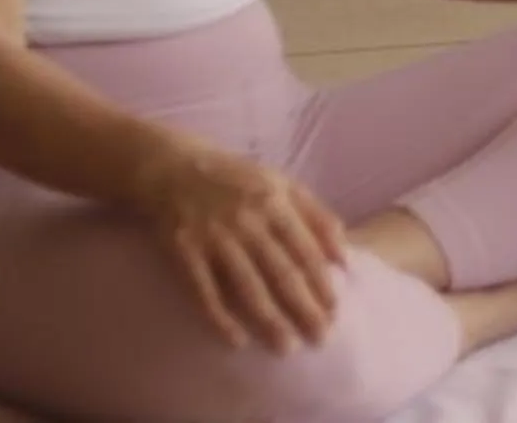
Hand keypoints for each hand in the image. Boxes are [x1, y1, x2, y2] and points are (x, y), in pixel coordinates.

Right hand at [133, 141, 347, 353]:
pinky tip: (236, 340)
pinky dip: (219, 317)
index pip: (306, 251)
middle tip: (320, 339)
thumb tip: (344, 256)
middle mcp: (248, 221)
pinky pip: (203, 291)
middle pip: (282, 273)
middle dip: (303, 308)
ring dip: (268, 319)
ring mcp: (214, 237)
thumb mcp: (283, 184)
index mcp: (276, 202)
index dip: (322, 283)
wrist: (172, 168)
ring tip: (285, 347)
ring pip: (247, 286)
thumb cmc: (237, 180)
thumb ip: (317, 216)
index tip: (335, 312)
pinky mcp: (183, 251)